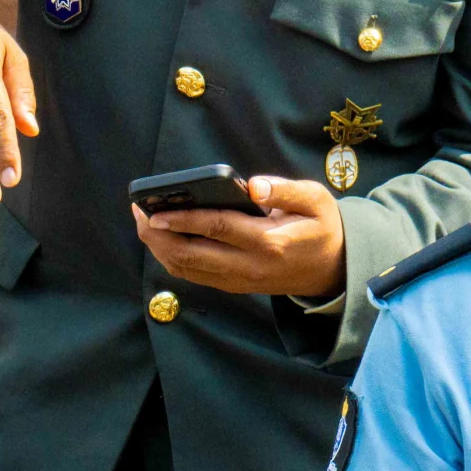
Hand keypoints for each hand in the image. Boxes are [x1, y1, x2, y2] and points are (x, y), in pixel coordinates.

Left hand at [132, 175, 347, 298]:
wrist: (333, 270)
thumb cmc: (322, 227)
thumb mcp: (316, 200)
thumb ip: (284, 189)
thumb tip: (252, 185)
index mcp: (269, 242)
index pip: (217, 229)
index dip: (183, 220)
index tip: (155, 211)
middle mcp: (249, 267)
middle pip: (192, 255)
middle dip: (158, 236)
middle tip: (138, 213)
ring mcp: (240, 281)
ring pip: (188, 270)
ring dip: (159, 248)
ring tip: (143, 223)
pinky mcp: (234, 286)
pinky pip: (195, 275)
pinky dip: (172, 259)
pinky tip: (161, 239)